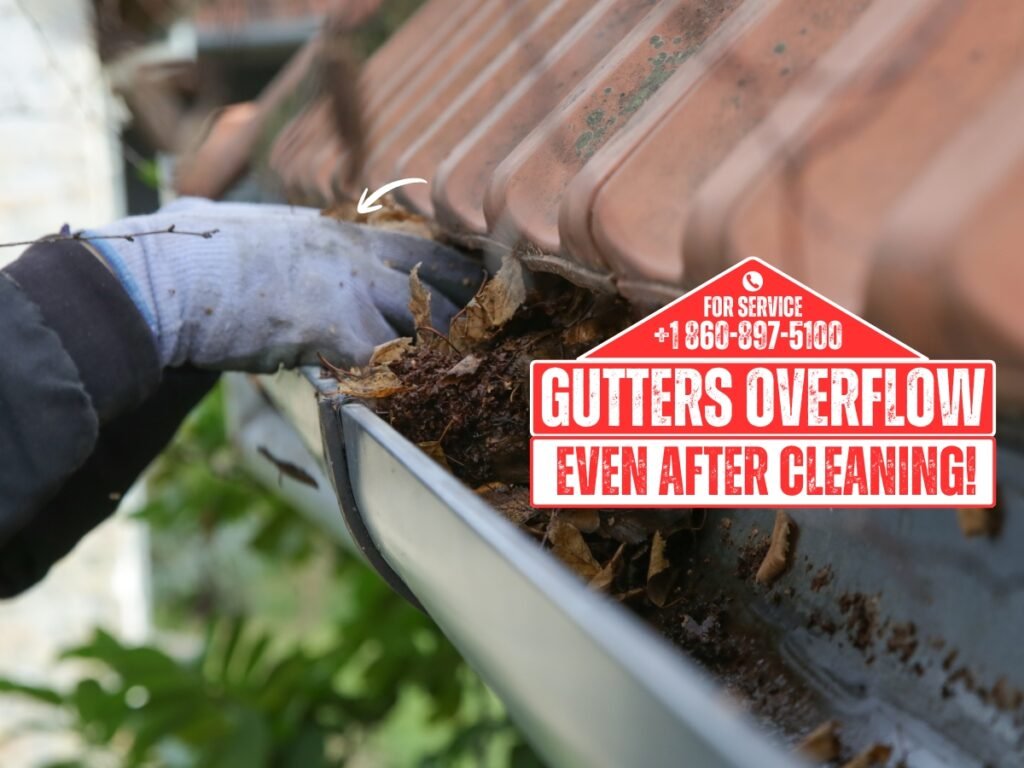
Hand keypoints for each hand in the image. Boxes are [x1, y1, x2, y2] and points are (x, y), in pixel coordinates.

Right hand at [85, 198, 482, 371]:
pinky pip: (386, 360)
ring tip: (466, 376)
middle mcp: (350, 251)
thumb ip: (251, 230)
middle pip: (435, 274)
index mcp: (332, 230)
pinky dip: (401, 382)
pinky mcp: (332, 325)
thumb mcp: (229, 223)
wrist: (163, 277)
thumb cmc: (184, 251)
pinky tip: (413, 401)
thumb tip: (204, 214)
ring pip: (422, 318)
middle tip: (492, 329)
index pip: (414, 241)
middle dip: (467, 302)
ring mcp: (346, 285)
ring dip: (442, 350)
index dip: (449, 264)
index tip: (475, 280)